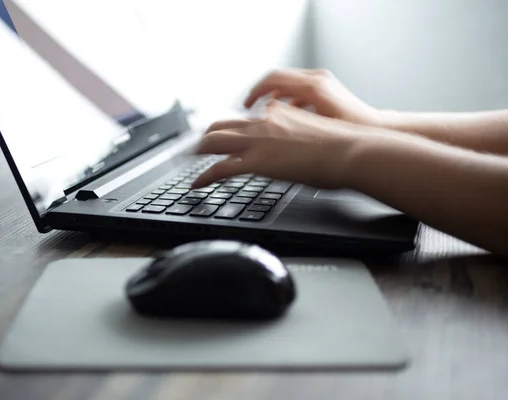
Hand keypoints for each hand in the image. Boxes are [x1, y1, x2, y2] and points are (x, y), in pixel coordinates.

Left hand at [191, 100, 362, 188]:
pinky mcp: (257, 161)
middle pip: (219, 125)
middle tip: (194, 148)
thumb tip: (293, 147)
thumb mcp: (313, 134)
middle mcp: (263, 123)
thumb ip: (296, 136)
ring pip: (213, 141)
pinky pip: (220, 169)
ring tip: (187, 162)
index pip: (242, 118)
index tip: (220, 134)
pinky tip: (197, 184)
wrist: (352, 151)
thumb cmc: (341, 146)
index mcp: (277, 114)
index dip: (227, 128)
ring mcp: (258, 141)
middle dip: (202, 137)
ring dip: (196, 152)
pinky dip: (204, 177)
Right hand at [244, 68, 381, 126]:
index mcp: (313, 87)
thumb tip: (266, 123)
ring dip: (275, 97)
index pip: (273, 79)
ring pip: (288, 83)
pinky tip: (286, 117)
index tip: (247, 104)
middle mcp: (317, 79)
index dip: (255, 92)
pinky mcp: (325, 87)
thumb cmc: (351, 132)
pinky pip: (298, 88)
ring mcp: (322, 81)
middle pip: (278, 78)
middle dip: (262, 93)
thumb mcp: (314, 130)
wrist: (375, 129)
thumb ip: (288, 122)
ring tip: (267, 115)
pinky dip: (288, 99)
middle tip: (251, 108)